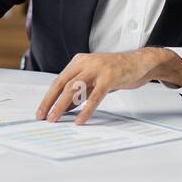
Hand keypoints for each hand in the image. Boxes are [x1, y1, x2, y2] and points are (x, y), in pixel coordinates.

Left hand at [36, 48, 178, 124]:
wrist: (140, 63)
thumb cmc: (116, 72)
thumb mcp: (93, 81)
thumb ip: (79, 93)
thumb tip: (62, 108)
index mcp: (79, 61)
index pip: (58, 81)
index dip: (48, 97)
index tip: (41, 111)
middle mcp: (85, 62)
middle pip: (61, 84)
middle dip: (50, 102)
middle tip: (43, 117)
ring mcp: (97, 68)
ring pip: (74, 88)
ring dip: (62, 106)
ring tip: (55, 119)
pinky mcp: (109, 77)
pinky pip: (95, 96)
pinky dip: (86, 109)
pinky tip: (80, 119)